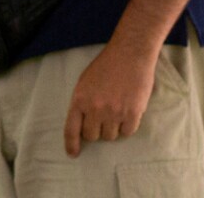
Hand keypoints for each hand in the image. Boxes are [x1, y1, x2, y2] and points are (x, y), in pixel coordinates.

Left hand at [63, 39, 157, 156]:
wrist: (131, 51)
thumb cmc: (108, 63)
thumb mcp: (86, 80)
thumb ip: (82, 102)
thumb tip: (83, 124)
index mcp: (80, 99)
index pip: (71, 131)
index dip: (72, 145)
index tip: (74, 153)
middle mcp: (95, 108)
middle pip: (93, 136)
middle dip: (97, 130)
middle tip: (105, 118)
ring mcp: (114, 111)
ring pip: (110, 136)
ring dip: (114, 128)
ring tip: (119, 111)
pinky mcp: (132, 112)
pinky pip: (128, 132)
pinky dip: (128, 126)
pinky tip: (129, 112)